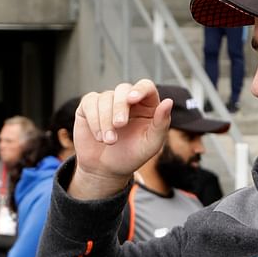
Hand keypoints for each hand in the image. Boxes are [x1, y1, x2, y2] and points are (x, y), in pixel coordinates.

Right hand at [69, 80, 172, 199]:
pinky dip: (94, 120)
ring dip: (105, 121)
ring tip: (109, 141)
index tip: (132, 99)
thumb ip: (161, 124)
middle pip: (123, 89)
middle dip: (119, 107)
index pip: (145, 86)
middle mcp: (126, 99)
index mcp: (146, 105)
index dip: (139, 89)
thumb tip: (168, 102)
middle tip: (119, 126)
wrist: (105, 170)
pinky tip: (98, 136)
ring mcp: (107, 102)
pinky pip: (90, 103)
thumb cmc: (131, 156)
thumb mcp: (150, 145)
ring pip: (104, 98)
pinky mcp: (89, 107)